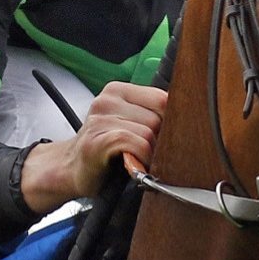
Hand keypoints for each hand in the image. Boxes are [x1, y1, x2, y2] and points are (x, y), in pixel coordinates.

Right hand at [21, 81, 165, 213]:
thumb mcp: (127, 123)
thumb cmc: (104, 150)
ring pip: (149, 132)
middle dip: (160, 139)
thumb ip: (150, 114)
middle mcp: (106, 100)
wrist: (70, 169)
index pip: (162, 97)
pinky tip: (134, 164)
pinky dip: (142, 158)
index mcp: (117, 90)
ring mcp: (99, 119)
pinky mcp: (97, 140)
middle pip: (159, 116)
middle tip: (149, 153)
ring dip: (151, 152)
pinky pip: (136, 144)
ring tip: (138, 159)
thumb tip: (188, 118)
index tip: (164, 138)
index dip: (171, 121)